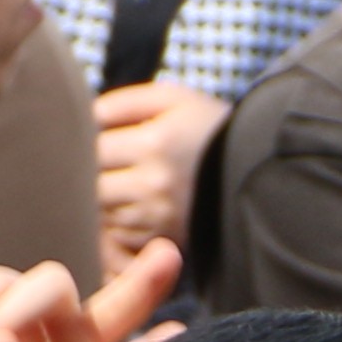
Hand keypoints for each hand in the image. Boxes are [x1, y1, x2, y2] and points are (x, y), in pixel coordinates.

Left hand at [90, 78, 232, 271]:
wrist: (258, 170)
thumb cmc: (208, 129)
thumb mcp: (173, 100)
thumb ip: (122, 103)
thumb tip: (82, 118)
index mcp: (155, 143)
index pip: (93, 150)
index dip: (92, 146)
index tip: (104, 144)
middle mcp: (154, 184)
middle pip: (92, 186)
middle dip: (95, 177)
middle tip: (110, 167)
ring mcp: (157, 217)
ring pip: (102, 214)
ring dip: (106, 202)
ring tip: (129, 184)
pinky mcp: (162, 240)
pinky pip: (119, 237)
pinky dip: (120, 224)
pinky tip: (140, 207)